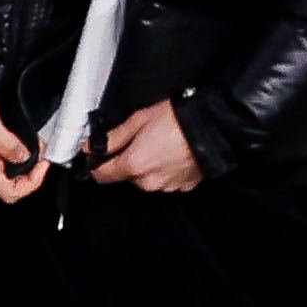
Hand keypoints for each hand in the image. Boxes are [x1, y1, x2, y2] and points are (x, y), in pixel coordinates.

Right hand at [0, 82, 46, 203]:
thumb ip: (7, 141)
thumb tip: (24, 156)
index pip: (9, 192)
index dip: (32, 183)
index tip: (41, 165)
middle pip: (3, 191)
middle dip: (26, 180)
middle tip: (37, 160)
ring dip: (17, 173)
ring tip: (27, 152)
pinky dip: (6, 164)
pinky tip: (13, 148)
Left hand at [85, 99, 200, 192]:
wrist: (214, 126)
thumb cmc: (178, 119)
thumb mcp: (139, 120)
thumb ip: (113, 137)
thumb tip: (92, 146)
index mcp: (133, 166)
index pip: (102, 176)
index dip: (99, 164)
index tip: (102, 154)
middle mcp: (149, 182)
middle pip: (127, 176)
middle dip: (129, 161)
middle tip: (142, 140)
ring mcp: (168, 186)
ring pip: (147, 179)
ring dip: (149, 166)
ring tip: (161, 145)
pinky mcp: (184, 186)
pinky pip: (167, 180)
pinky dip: (167, 170)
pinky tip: (174, 154)